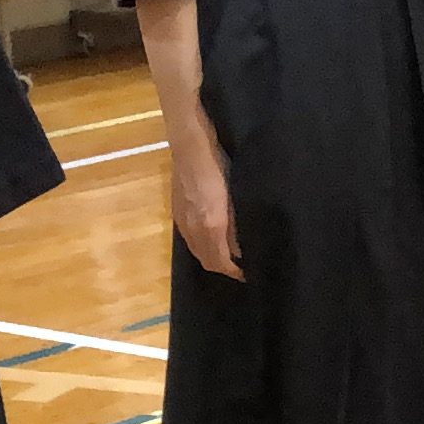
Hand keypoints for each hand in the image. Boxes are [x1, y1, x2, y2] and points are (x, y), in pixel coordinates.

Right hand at [171, 130, 243, 281]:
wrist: (190, 149)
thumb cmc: (219, 169)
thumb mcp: (234, 197)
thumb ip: (235, 226)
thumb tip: (239, 250)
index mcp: (210, 225)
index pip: (220, 261)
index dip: (233, 272)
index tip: (246, 274)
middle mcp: (194, 229)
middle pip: (206, 261)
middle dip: (222, 269)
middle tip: (238, 269)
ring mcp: (183, 222)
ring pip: (196, 251)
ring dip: (210, 259)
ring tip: (226, 257)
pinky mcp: (177, 213)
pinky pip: (189, 240)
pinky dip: (200, 247)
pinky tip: (210, 239)